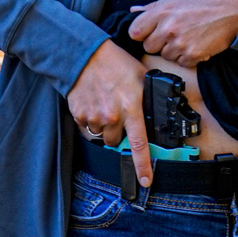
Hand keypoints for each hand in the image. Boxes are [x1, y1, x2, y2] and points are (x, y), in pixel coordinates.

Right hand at [66, 41, 152, 187]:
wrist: (86, 55)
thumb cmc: (116, 63)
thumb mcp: (141, 77)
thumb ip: (148, 97)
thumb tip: (157, 112)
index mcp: (131, 107)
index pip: (139, 144)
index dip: (142, 166)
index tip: (145, 181)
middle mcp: (113, 116)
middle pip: (116, 140)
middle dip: (118, 131)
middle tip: (117, 113)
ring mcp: (94, 117)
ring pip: (101, 134)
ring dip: (104, 125)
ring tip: (105, 103)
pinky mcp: (79, 115)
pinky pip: (87, 127)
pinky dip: (90, 119)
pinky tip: (94, 102)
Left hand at [128, 0, 237, 67]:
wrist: (235, 9)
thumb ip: (154, 7)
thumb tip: (134, 10)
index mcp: (162, 11)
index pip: (135, 31)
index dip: (142, 32)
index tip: (150, 31)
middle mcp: (168, 28)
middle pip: (148, 46)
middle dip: (158, 42)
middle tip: (174, 33)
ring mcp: (180, 43)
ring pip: (165, 56)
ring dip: (174, 50)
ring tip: (189, 36)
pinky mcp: (192, 56)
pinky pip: (181, 63)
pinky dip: (188, 56)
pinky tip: (197, 43)